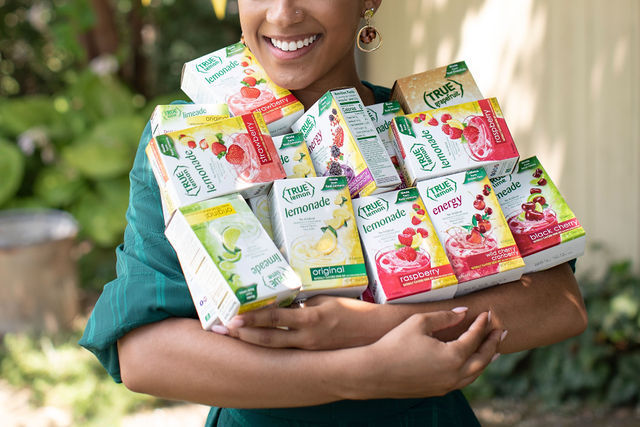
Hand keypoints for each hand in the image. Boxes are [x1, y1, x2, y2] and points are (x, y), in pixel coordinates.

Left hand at [222, 295, 399, 349]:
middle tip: (222, 330)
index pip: (275, 319)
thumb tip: (281, 300)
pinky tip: (258, 342)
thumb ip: (303, 302)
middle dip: (243, 335)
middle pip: (268, 339)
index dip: (253, 319)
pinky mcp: (313, 356)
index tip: (234, 318)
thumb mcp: (326, 300)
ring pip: (274, 348)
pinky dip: (271, 346)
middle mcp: (307, 339)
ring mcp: (309, 350)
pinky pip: (287, 351)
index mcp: (311, 319)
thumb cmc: (353, 311)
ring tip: (234, 337)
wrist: (376, 333)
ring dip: (252, 342)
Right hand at [355, 310, 502, 399]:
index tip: (487, 314)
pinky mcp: (437, 391)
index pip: (474, 338)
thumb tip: (462, 313)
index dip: (482, 325)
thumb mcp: (419, 322)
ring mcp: (446, 386)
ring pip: (475, 374)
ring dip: (485, 360)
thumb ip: (444, 317)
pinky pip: (462, 381)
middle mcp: (454, 374)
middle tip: (501, 331)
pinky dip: (472, 371)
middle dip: (492, 344)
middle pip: (482, 359)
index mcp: (453, 356)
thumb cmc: (394, 344)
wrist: (374, 372)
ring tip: (493, 351)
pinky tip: (470, 365)